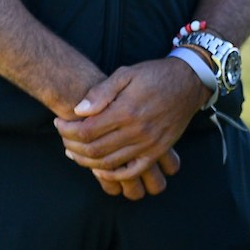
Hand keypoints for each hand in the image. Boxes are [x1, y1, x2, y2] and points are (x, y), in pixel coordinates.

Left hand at [55, 57, 208, 194]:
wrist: (190, 81)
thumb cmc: (155, 74)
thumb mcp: (127, 73)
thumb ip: (101, 92)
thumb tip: (79, 110)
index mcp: (126, 110)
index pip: (86, 130)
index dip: (66, 130)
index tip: (59, 123)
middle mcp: (137, 131)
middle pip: (93, 149)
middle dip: (71, 146)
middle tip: (64, 138)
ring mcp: (148, 144)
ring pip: (108, 163)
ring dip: (86, 161)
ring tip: (75, 151)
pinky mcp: (158, 151)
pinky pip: (131, 171)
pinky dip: (112, 175)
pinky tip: (100, 168)